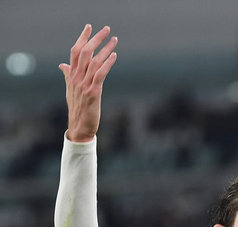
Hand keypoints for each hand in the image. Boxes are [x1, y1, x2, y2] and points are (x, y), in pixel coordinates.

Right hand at [59, 24, 117, 141]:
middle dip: (96, 39)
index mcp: (71, 76)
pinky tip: (114, 56)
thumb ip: (67, 75)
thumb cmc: (77, 108)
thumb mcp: (70, 90)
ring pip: (93, 62)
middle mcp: (76, 78)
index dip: (82, 38)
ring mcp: (84, 85)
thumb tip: (62, 65)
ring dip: (105, 49)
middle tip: (106, 29)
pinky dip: (107, 64)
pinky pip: (100, 74)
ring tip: (114, 40)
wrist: (79, 127)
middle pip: (84, 53)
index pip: (75, 52)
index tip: (89, 27)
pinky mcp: (93, 93)